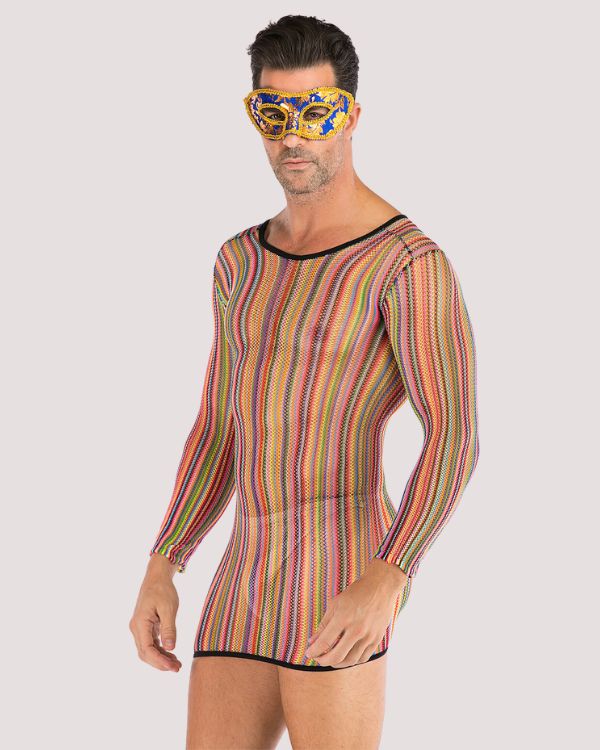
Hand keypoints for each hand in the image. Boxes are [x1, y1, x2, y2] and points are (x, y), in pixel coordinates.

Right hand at [129, 555, 182, 671]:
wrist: (156, 577)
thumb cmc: (163, 589)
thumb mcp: (169, 608)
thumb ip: (169, 628)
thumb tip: (170, 648)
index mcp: (140, 623)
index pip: (146, 649)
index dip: (159, 661)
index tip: (172, 667)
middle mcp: (136, 628)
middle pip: (145, 653)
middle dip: (160, 663)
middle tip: (177, 669)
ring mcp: (139, 628)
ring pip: (147, 650)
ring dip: (160, 659)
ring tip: (176, 664)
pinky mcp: (145, 627)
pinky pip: (150, 643)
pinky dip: (160, 651)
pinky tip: (171, 654)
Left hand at [304, 559, 407, 667]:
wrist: (381, 587)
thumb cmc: (356, 593)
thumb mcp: (335, 604)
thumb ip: (323, 624)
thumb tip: (312, 641)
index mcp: (343, 618)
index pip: (324, 642)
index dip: (314, 651)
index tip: (308, 654)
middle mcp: (356, 629)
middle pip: (336, 656)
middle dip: (323, 661)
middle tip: (318, 659)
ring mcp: (368, 636)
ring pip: (350, 660)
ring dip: (337, 663)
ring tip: (330, 659)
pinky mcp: (377, 639)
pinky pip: (363, 657)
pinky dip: (352, 660)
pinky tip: (346, 656)